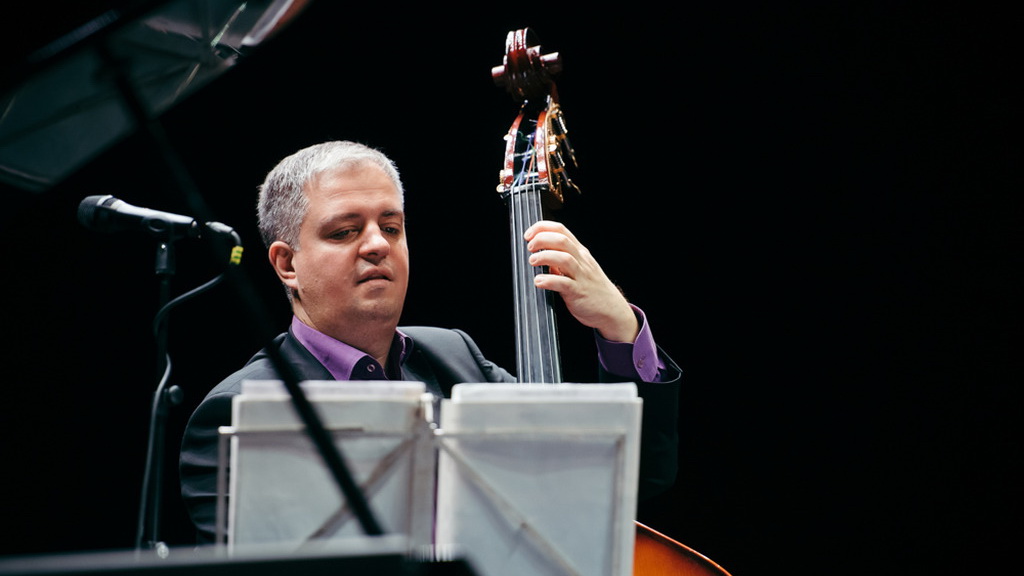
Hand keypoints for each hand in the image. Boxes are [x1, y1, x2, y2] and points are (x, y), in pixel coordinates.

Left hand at [524, 220, 638, 342]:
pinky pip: (563, 283)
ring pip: (564, 258)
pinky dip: (549, 280)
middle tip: (530, 248)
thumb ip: (561, 262)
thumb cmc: (594, 289)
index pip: (561, 230)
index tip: (529, 234)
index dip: (542, 228)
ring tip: (533, 261)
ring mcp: (581, 276)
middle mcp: (581, 261)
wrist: (612, 309)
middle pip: (561, 240)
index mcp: (580, 252)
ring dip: (544, 257)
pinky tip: (539, 281)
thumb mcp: (580, 268)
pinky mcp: (578, 292)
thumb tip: (543, 258)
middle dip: (542, 239)